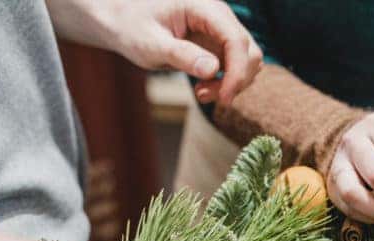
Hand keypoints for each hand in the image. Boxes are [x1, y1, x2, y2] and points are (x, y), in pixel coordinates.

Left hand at [46, 0, 262, 104]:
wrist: (123, 21)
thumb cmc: (132, 27)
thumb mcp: (151, 43)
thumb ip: (182, 55)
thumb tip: (213, 68)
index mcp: (204, 7)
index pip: (236, 40)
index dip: (237, 72)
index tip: (224, 98)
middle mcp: (219, 16)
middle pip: (250, 52)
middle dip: (235, 80)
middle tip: (205, 96)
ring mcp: (222, 31)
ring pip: (248, 62)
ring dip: (232, 84)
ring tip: (201, 93)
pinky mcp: (220, 45)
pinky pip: (236, 67)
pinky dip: (226, 83)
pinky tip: (203, 88)